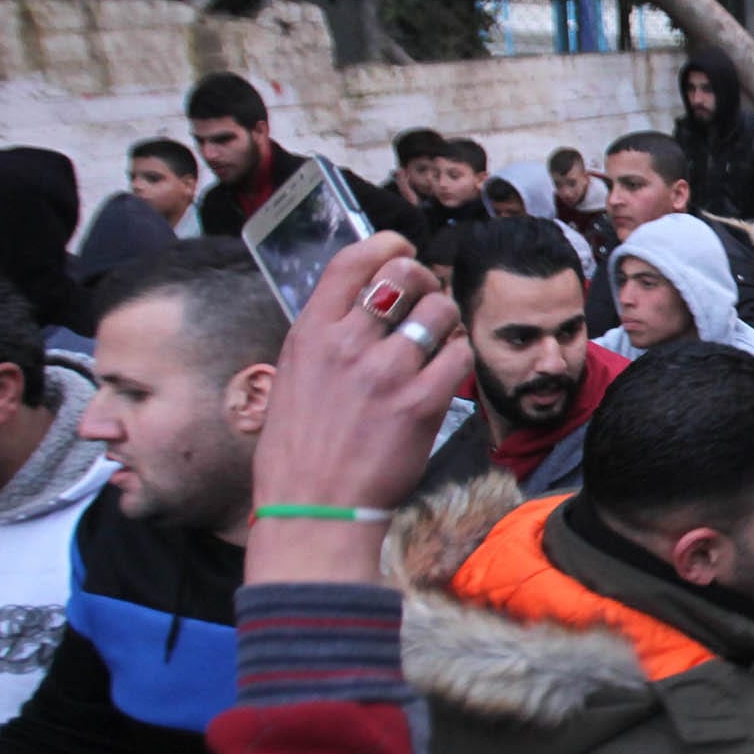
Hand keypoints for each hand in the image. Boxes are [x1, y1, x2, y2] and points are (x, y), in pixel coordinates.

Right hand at [246, 231, 471, 585]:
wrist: (314, 509)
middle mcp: (347, 344)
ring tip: (438, 341)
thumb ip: (324, 340)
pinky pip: (460, 355)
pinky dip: (460, 357)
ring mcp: (386, 372)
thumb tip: (359, 308)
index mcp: (310, 334)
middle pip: (405, 274)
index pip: (352, 262)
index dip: (386, 244)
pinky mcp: (421, 403)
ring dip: (447, 320)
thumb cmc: (299, 452)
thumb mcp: (292, 379)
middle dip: (424, 280)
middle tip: (427, 299)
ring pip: (440, 310)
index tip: (401, 247)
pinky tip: (448, 371)